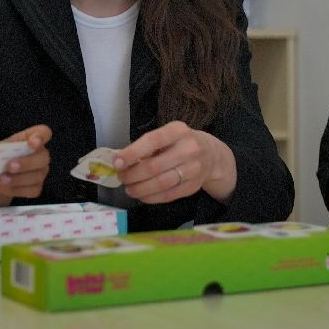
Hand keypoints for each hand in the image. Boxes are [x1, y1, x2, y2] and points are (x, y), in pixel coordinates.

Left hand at [0, 124, 51, 197]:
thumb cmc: (0, 156)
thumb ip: (1, 149)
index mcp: (33, 138)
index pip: (44, 133)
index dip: (41, 137)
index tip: (32, 143)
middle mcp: (41, 154)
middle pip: (43, 157)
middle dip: (26, 163)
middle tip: (9, 166)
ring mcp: (41, 172)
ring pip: (37, 176)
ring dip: (18, 179)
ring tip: (2, 179)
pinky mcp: (37, 187)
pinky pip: (32, 190)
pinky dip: (17, 189)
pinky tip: (5, 187)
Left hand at [112, 121, 236, 204]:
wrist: (212, 155)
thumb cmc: (180, 143)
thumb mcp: (167, 135)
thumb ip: (146, 146)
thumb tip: (120, 160)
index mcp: (178, 131)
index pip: (152, 141)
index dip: (132, 153)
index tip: (116, 162)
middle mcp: (189, 148)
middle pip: (154, 167)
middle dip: (132, 175)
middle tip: (121, 178)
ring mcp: (194, 169)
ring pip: (160, 184)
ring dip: (140, 189)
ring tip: (129, 189)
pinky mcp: (194, 186)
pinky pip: (168, 195)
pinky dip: (151, 197)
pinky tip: (142, 195)